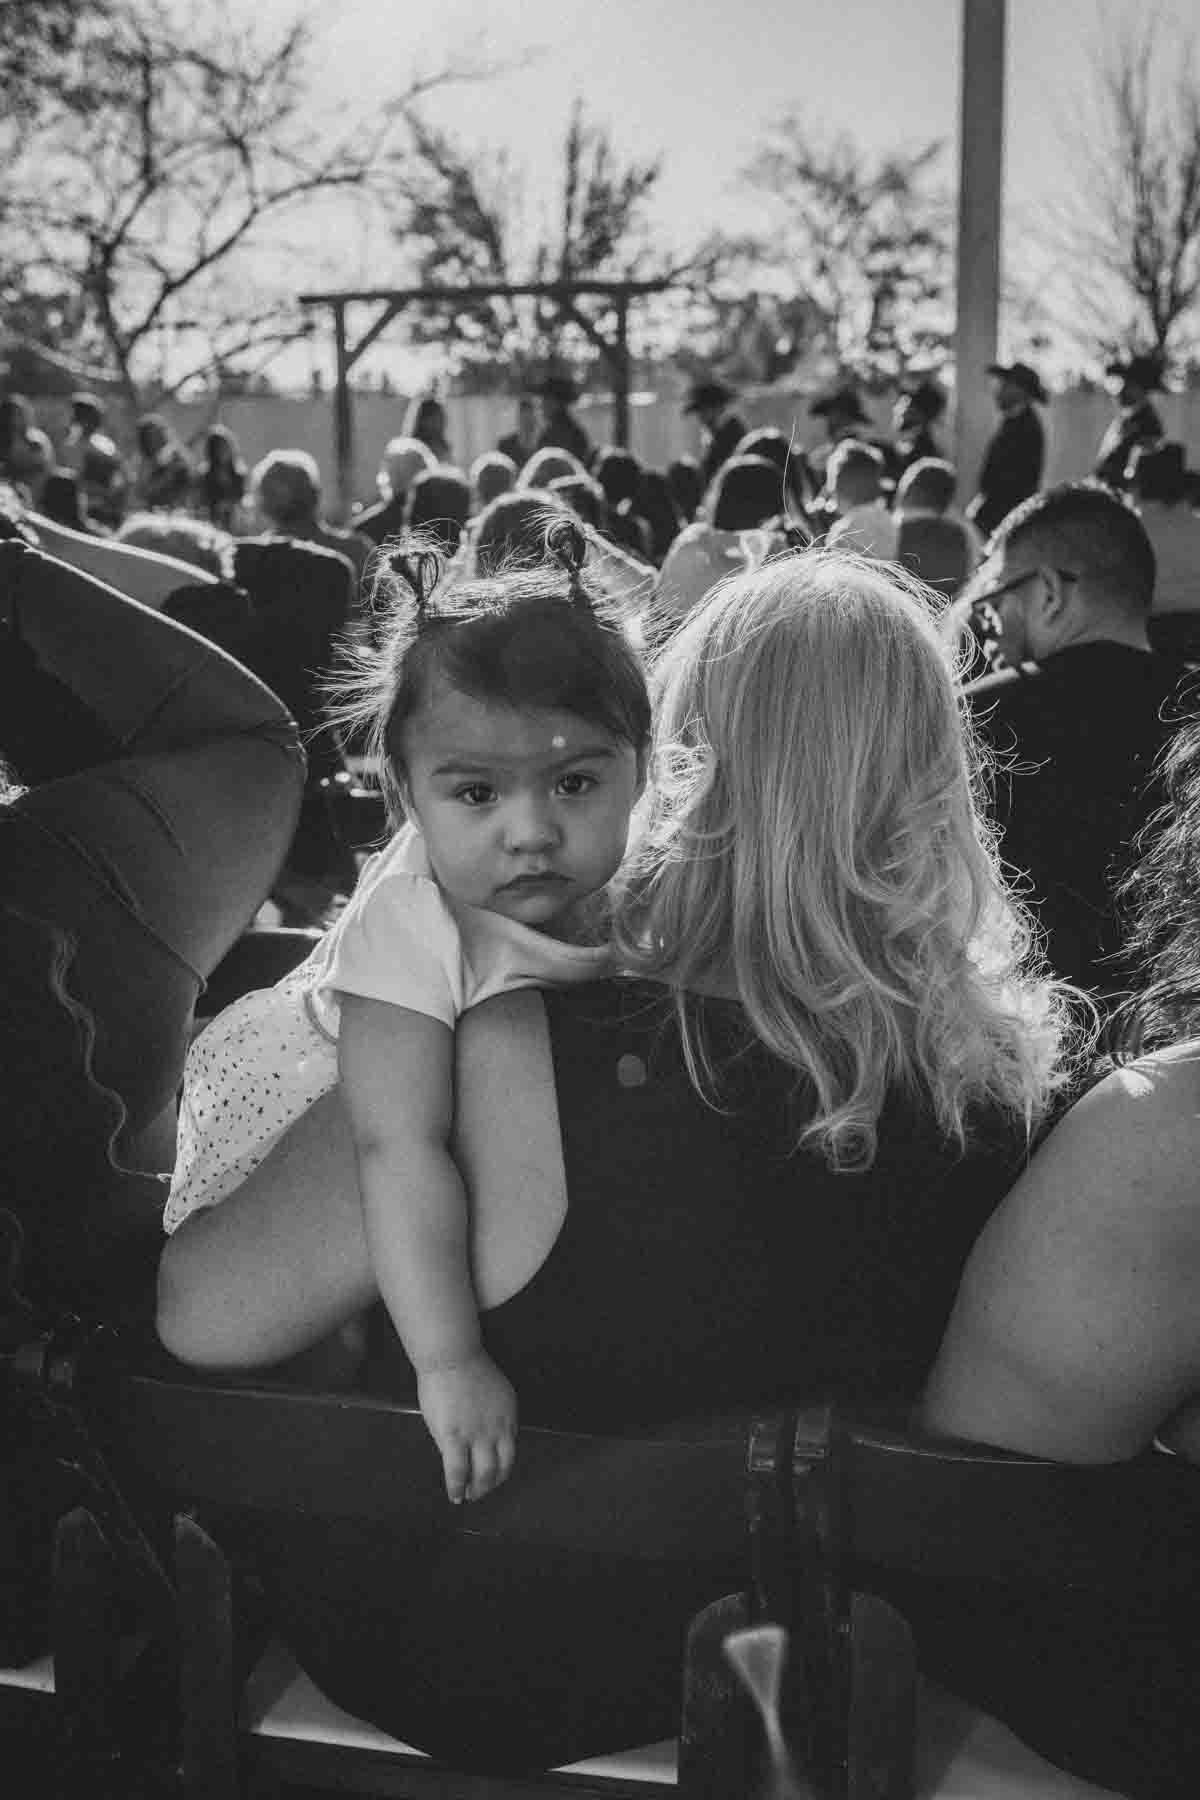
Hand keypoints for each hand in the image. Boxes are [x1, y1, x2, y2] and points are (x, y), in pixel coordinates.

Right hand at [417, 1351, 517, 1503]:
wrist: (452, 1356)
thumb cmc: (467, 1368)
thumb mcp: (495, 1392)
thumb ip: (493, 1414)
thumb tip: (485, 1432)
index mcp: (509, 1417)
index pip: (510, 1451)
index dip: (501, 1468)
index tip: (493, 1475)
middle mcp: (498, 1429)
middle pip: (501, 1467)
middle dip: (491, 1484)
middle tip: (480, 1491)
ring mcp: (477, 1435)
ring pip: (483, 1474)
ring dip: (477, 1490)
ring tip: (468, 1496)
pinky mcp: (454, 1437)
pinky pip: (457, 1471)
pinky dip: (457, 1487)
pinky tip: (455, 1495)